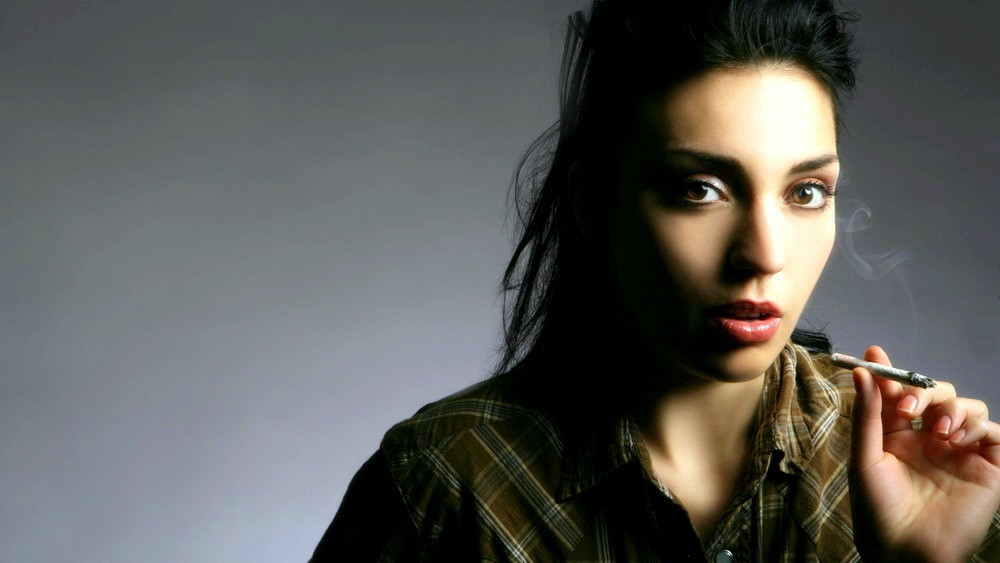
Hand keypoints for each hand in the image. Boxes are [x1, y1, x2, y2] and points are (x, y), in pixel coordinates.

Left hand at [849, 345, 999, 562]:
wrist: (904, 550)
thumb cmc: (878, 509)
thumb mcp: (865, 457)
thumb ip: (868, 414)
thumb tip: (861, 371)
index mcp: (898, 435)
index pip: (900, 393)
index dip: (891, 373)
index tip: (875, 353)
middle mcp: (930, 439)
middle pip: (937, 392)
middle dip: (924, 390)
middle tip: (908, 409)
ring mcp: (960, 452)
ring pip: (968, 407)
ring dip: (953, 408)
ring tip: (937, 431)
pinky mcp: (988, 468)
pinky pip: (995, 433)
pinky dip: (979, 427)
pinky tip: (957, 440)